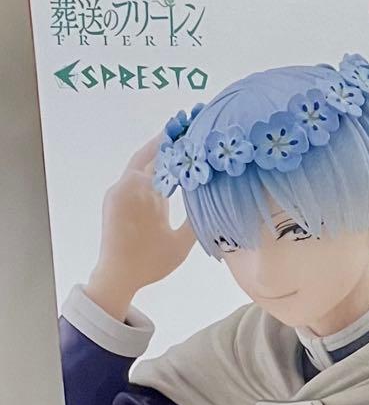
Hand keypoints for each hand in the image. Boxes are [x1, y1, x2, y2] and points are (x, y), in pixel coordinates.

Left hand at [85, 138, 195, 320]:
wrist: (115, 276)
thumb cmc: (149, 262)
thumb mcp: (180, 242)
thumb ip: (197, 219)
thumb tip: (218, 200)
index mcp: (142, 192)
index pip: (164, 158)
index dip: (180, 142)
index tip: (195, 127)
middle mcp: (127, 187)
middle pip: (149, 155)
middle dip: (167, 141)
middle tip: (188, 127)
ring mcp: (118, 192)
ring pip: (141, 165)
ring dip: (159, 155)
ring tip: (181, 145)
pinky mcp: (115, 199)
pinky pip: (135, 177)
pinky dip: (151, 169)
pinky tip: (167, 170)